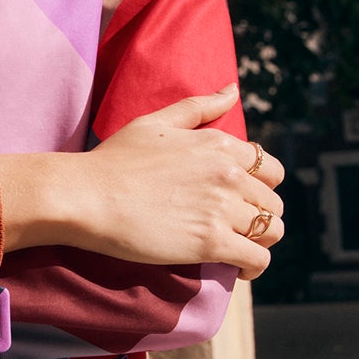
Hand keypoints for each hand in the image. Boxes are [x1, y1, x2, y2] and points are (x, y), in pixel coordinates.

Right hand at [0, 84, 285, 278]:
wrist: (85, 195)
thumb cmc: (114, 159)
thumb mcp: (156, 122)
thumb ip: (199, 107)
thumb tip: (232, 90)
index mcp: (219, 144)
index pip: (270, 170)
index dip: (260, 188)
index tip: (240, 200)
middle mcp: (228, 173)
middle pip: (273, 203)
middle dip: (259, 216)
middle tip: (235, 228)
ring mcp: (221, 208)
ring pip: (272, 231)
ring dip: (260, 242)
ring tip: (238, 248)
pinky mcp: (210, 242)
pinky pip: (257, 259)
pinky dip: (252, 267)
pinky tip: (236, 268)